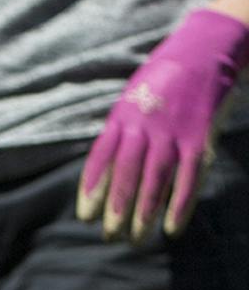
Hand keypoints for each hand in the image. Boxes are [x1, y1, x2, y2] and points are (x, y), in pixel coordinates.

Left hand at [77, 9, 248, 241]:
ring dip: (143, 213)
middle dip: (115, 209)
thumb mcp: (131, 98)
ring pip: (154, 180)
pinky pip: (189, 177)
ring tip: (134, 239)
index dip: (92, 189)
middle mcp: (144, 126)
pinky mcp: (201, 138)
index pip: (101, 159)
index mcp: (122, 116)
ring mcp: (173, 132)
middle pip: (125, 174)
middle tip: (108, 237)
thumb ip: (120, 128)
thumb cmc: (163, 78)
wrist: (204, 51)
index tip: (85, 216)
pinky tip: (171, 228)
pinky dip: (179, 204)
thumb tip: (106, 162)